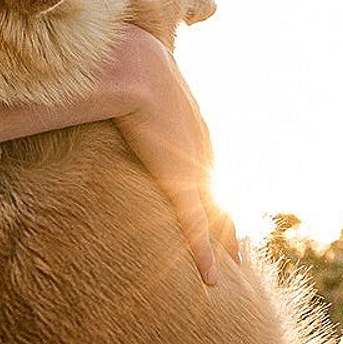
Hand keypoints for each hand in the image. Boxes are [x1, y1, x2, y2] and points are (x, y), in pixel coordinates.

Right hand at [103, 25, 234, 284]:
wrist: (135, 67)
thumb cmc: (127, 63)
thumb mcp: (132, 76)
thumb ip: (127, 85)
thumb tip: (103, 76)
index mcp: (193, 126)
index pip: (206, 164)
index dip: (210, 185)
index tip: (217, 201)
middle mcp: (202, 150)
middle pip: (218, 194)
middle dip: (227, 219)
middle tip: (239, 244)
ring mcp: (193, 168)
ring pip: (214, 216)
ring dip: (223, 244)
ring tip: (235, 264)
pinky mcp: (179, 183)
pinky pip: (194, 228)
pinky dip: (202, 255)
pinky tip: (211, 279)